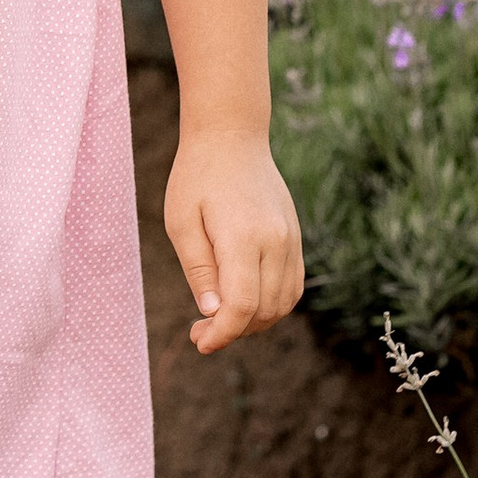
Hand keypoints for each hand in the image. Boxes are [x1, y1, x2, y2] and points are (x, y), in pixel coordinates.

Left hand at [164, 129, 302, 356]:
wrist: (232, 135)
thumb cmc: (197, 177)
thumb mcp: (181, 223)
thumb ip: (199, 271)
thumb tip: (213, 314)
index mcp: (244, 238)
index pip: (242, 307)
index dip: (222, 334)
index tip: (199, 342)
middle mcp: (276, 241)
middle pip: (265, 311)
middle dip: (234, 331)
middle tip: (201, 330)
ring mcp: (291, 239)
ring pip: (284, 303)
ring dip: (255, 322)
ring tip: (221, 317)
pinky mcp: (295, 237)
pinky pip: (293, 285)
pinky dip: (272, 304)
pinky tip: (244, 301)